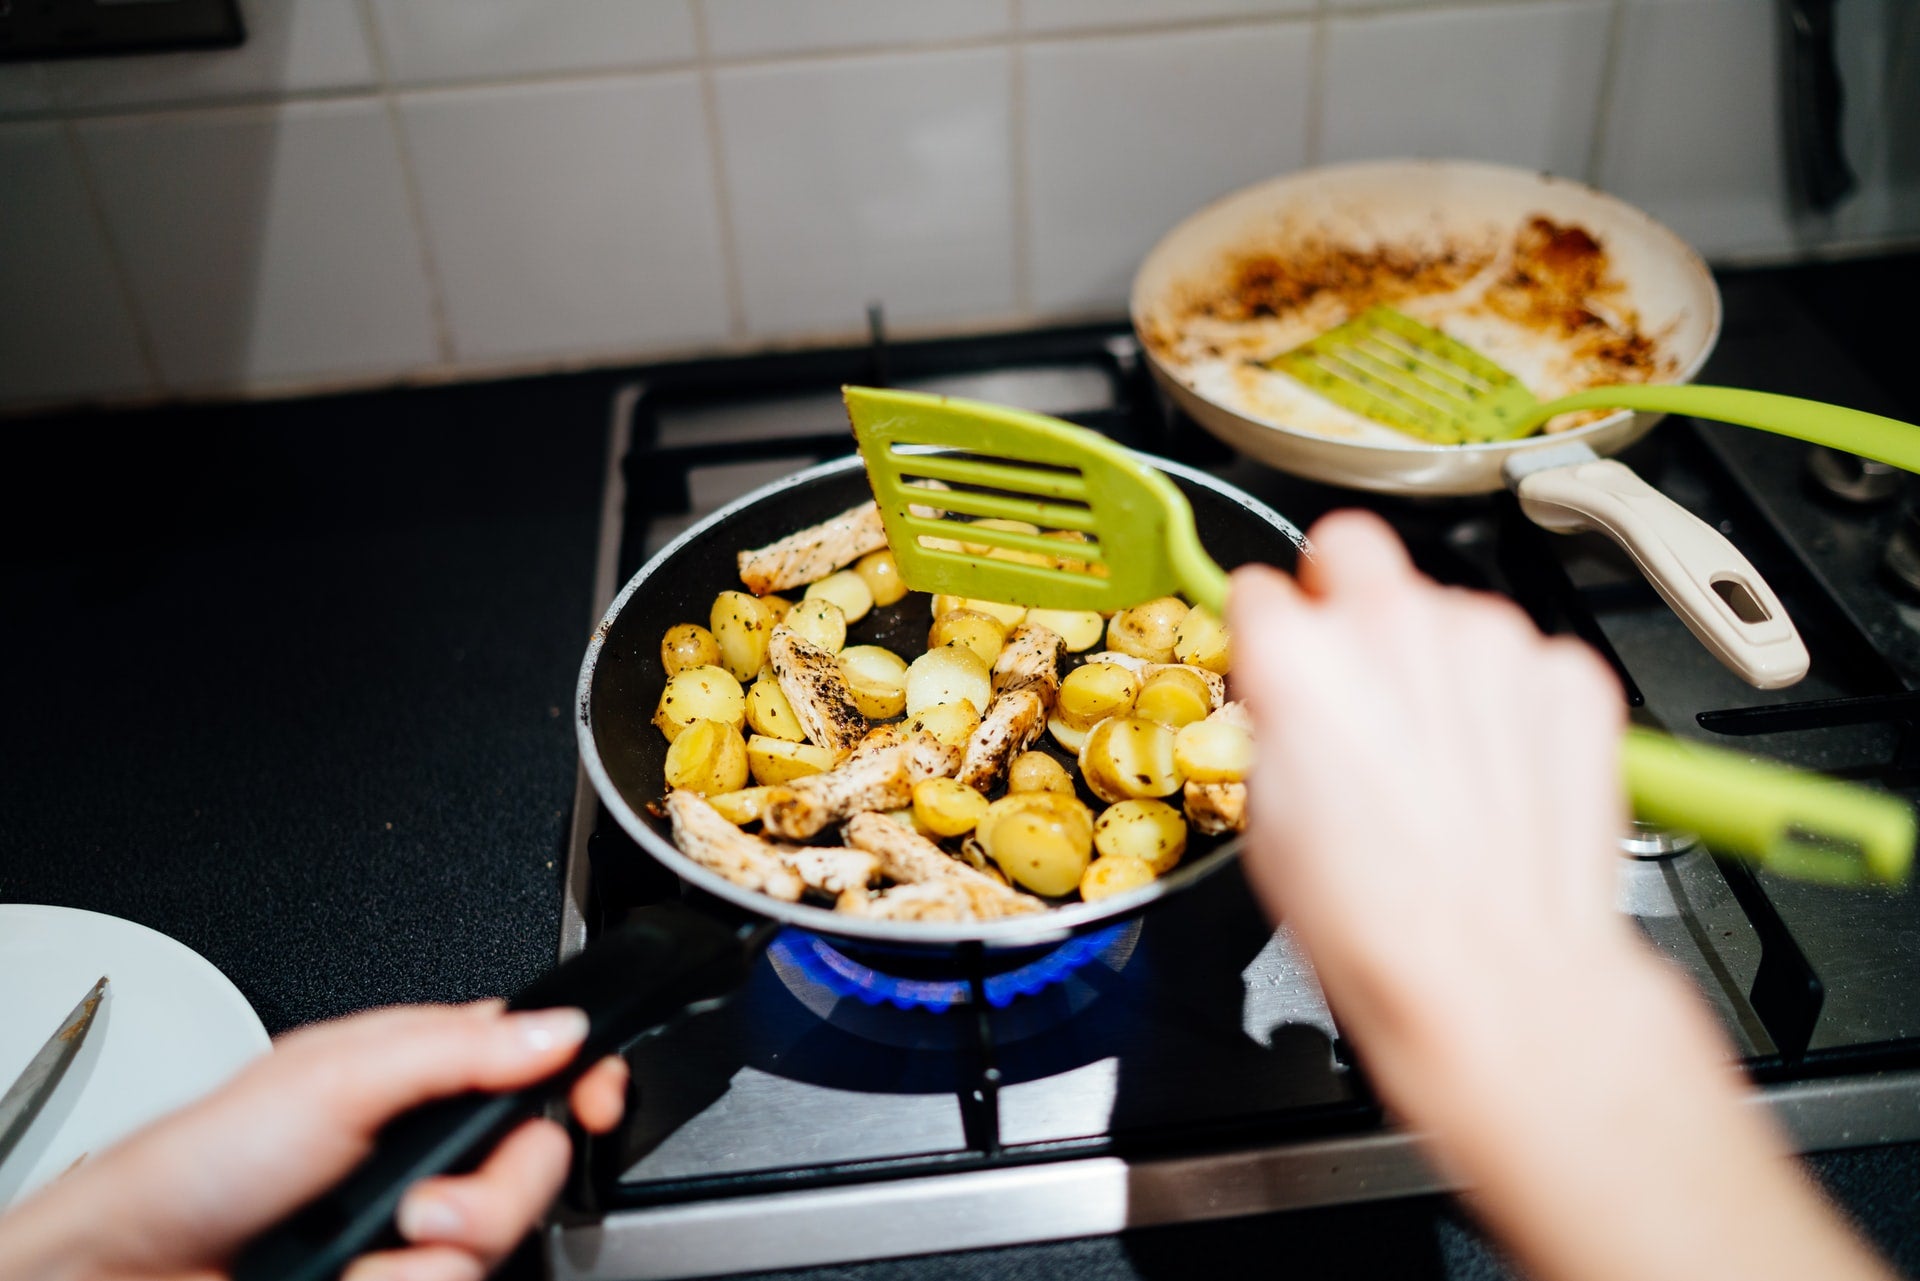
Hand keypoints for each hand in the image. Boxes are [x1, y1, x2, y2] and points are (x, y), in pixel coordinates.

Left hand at [0, 1002, 629, 1280]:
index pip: (543, 1061)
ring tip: (378, 1241)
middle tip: (430, 1202)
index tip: (598, 1099)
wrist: (139, 1271)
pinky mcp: (400, 1276)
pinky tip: (354, 1271)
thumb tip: (560, 1028)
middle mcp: (430, 1145)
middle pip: (537, 1161)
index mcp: (424, 1069)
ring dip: (438, 1253)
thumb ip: (458, 1048)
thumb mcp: (338, 1076)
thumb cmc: (208, 1159)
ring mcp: (415, 1223)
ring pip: (499, 1239)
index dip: (584, 1079)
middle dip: (494, 1192)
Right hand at [1228, 509, 1635, 1104]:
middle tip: (1352, 667)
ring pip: (1449, 609)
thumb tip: (1295, 697)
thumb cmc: (1376, 920)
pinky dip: (1509, 702)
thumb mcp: (1269, 815)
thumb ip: (1281, 718)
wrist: (1496, 975)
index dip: (1269, 628)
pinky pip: (1524, 661)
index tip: (1280, 654)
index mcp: (1300, 657)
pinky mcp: (1567, 675)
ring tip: (1438, 758)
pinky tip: (1496, 773)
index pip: (1265, 586)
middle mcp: (1397, 624)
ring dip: (1436, 660)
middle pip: (1355, 550)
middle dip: (1344, 592)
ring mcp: (1493, 643)